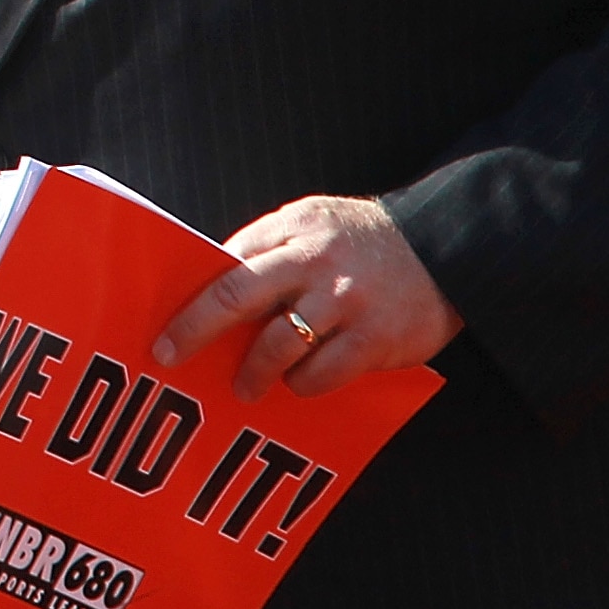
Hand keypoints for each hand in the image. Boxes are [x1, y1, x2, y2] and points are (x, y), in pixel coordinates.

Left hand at [155, 194, 462, 401]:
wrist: (444, 247)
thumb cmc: (359, 240)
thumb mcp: (309, 223)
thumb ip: (265, 249)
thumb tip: (211, 282)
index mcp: (291, 232)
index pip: (226, 264)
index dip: (191, 299)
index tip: (164, 328)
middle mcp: (313, 263)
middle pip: (237, 297)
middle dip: (197, 330)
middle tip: (172, 356)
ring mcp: (345, 302)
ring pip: (279, 346)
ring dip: (255, 372)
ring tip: (246, 385)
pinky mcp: (375, 338)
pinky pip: (323, 373)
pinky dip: (304, 384)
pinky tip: (298, 383)